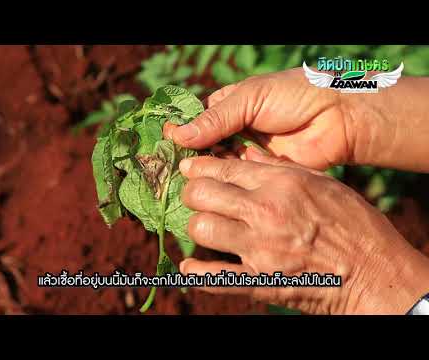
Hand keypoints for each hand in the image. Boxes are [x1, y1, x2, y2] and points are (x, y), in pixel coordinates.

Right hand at [165, 68, 353, 169]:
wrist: (339, 118)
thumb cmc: (295, 96)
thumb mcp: (251, 98)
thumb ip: (216, 118)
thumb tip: (177, 135)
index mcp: (230, 105)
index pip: (197, 119)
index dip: (180, 130)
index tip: (163, 141)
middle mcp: (235, 129)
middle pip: (203, 145)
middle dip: (189, 155)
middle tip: (169, 167)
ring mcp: (247, 152)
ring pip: (217, 164)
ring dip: (203, 171)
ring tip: (183, 180)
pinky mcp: (260, 172)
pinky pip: (236, 178)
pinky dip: (222, 183)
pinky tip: (206, 188)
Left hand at [178, 148, 428, 313]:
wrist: (374, 273)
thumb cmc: (354, 224)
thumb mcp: (323, 183)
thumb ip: (281, 168)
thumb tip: (247, 155)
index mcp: (281, 183)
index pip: (223, 167)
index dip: (198, 166)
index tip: (188, 168)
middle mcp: (265, 211)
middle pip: (202, 194)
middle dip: (192, 193)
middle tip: (195, 197)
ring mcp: (259, 248)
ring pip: (202, 228)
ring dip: (197, 227)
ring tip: (204, 227)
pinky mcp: (259, 281)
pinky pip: (213, 276)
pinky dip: (196, 272)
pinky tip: (189, 267)